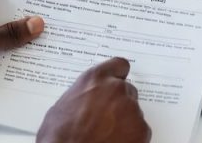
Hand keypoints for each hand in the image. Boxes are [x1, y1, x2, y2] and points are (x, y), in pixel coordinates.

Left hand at [0, 0, 42, 96]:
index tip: (48, 8)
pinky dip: (0, 60)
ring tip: (37, 53)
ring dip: (12, 48)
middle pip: (6, 19)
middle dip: (23, 29)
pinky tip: (15, 69)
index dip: (28, 2)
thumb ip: (10, 33)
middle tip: (49, 33)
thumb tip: (36, 23)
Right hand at [36, 57, 150, 142]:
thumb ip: (81, 96)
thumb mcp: (61, 107)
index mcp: (95, 79)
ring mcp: (131, 109)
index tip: (117, 81)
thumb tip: (85, 100)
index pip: (119, 66)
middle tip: (106, 118)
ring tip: (107, 134)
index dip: (118, 76)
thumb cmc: (59, 137)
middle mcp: (116, 89)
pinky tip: (115, 142)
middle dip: (119, 102)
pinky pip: (140, 130)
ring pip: (133, 112)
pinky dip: (132, 137)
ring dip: (125, 120)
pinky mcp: (142, 129)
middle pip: (127, 91)